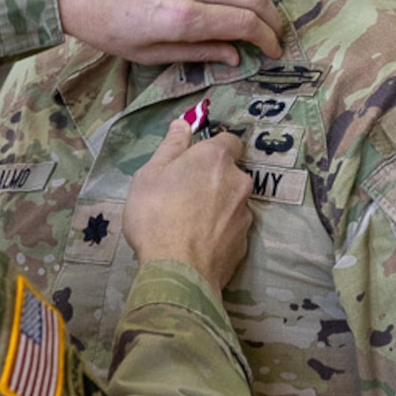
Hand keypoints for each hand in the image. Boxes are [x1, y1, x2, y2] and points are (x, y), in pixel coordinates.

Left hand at [49, 0, 284, 63]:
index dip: (268, 40)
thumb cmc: (104, 26)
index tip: (275, 53)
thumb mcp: (147, 53)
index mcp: (182, 16)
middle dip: (273, 20)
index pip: (246, 23)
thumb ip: (197, 54)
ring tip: (252, 20)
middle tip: (274, 38)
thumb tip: (235, 56)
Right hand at [124, 119, 253, 292]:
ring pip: (232, 202)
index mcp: (215, 158)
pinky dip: (219, 231)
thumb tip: (183, 124)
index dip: (214, 148)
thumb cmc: (156, 215)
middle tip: (185, 194)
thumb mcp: (150, 174)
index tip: (196, 159)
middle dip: (213, 179)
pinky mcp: (244, 242)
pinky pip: (231, 228)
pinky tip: (198, 243)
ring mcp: (245, 213)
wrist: (177, 271)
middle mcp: (239, 181)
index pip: (230, 141)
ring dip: (217, 206)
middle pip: (230, 173)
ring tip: (190, 223)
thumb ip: (171, 147)